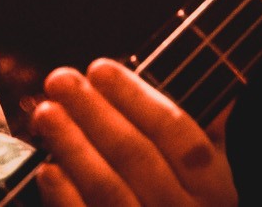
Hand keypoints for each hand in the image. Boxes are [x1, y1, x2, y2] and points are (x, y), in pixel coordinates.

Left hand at [30, 59, 235, 206]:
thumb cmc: (182, 205)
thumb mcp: (207, 178)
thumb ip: (203, 135)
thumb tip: (213, 88)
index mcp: (214, 188)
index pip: (177, 132)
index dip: (135, 96)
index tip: (100, 68)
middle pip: (136, 155)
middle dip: (93, 112)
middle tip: (60, 80)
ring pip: (108, 189)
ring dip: (72, 145)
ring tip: (46, 113)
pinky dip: (65, 195)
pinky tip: (48, 168)